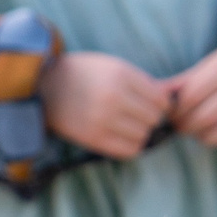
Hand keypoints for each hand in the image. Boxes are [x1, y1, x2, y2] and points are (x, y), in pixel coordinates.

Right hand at [41, 51, 173, 159]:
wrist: (42, 86)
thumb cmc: (82, 74)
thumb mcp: (112, 66)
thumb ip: (142, 81)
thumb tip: (173, 96)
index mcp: (121, 74)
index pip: (161, 99)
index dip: (160, 104)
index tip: (150, 104)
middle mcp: (114, 96)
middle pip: (153, 118)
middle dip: (150, 118)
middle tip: (137, 115)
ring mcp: (103, 119)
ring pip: (143, 135)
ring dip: (140, 132)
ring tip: (126, 125)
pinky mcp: (94, 138)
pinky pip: (129, 150)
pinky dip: (131, 146)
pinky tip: (121, 136)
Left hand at [162, 27, 216, 160]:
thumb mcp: (213, 63)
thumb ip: (185, 81)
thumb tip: (153, 94)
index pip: (191, 97)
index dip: (177, 110)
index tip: (173, 114)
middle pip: (206, 117)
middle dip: (188, 127)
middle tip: (184, 128)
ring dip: (208, 140)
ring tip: (202, 135)